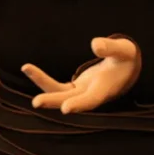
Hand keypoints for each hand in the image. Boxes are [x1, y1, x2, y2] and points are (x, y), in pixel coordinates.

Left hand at [21, 36, 140, 113]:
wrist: (127, 68)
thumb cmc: (126, 58)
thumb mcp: (125, 49)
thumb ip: (111, 47)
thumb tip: (94, 45)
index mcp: (106, 88)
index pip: (92, 99)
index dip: (80, 104)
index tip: (65, 109)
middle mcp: (91, 94)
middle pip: (70, 100)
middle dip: (53, 101)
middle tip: (36, 102)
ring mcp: (81, 92)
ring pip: (59, 94)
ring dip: (43, 85)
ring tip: (26, 68)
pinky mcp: (75, 88)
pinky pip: (56, 87)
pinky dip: (43, 80)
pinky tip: (28, 68)